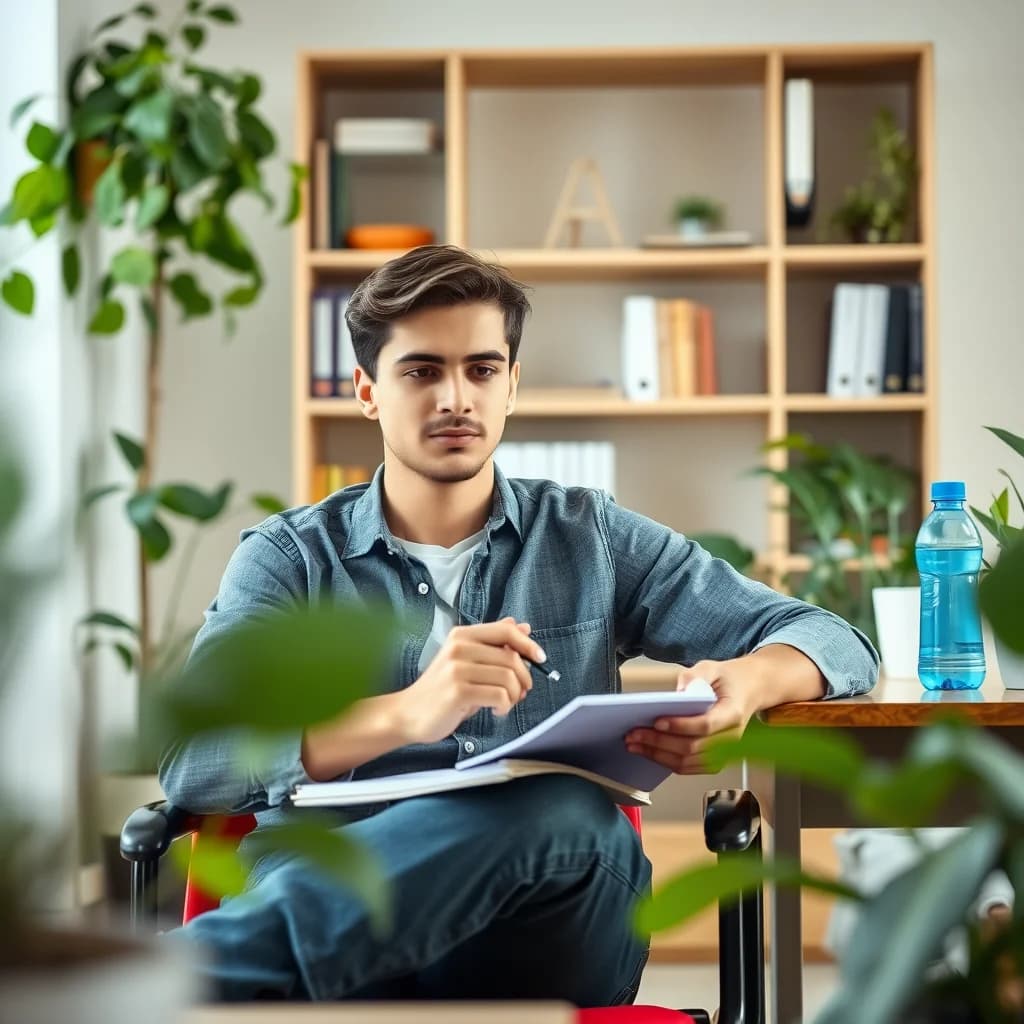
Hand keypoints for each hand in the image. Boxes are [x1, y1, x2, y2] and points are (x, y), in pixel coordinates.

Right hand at [395, 617, 544, 744]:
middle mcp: (458, 647)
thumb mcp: (466, 661)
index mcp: (462, 635)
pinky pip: (499, 696)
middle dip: (524, 679)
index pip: (506, 630)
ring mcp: (456, 669)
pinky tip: (495, 711)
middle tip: (521, 692)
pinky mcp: (457, 691)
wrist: (408, 714)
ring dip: (515, 696)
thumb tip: (522, 626)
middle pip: (512, 658)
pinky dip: (505, 707)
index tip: (541, 658)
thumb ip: (493, 644)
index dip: (528, 644)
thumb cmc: (441, 690)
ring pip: (509, 678)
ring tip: (505, 703)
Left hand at [624, 658, 761, 774]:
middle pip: (692, 748)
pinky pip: (689, 767)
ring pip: (688, 762)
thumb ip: (695, 676)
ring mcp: (725, 752)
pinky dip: (666, 762)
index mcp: (733, 712)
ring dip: (658, 755)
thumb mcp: (712, 667)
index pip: (705, 725)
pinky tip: (649, 751)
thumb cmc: (730, 680)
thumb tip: (679, 690)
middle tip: (634, 734)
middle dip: (659, 742)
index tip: (657, 721)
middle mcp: (731, 737)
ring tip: (635, 744)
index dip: (680, 726)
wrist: (750, 690)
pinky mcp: (715, 759)